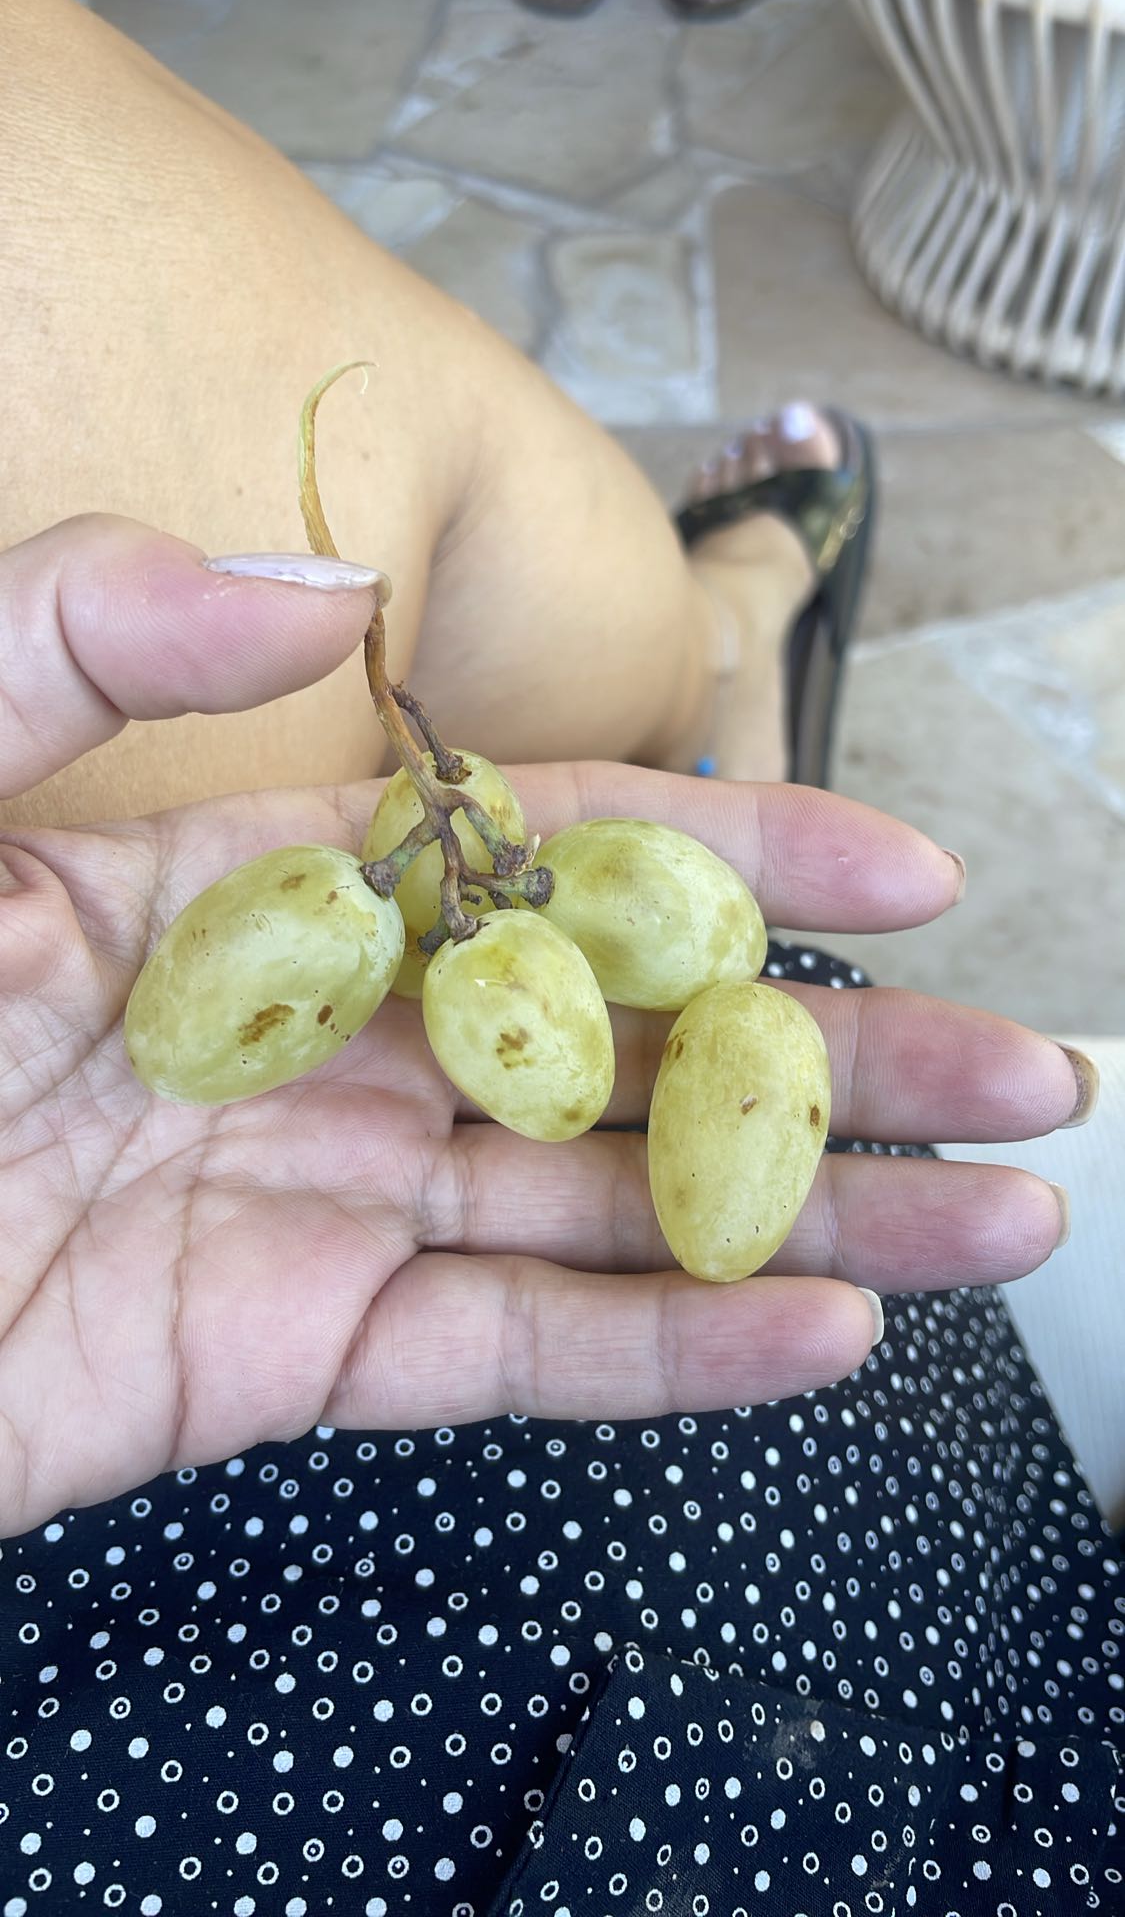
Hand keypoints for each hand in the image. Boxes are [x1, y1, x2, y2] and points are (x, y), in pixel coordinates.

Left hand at [0, 518, 1082, 1537]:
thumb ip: (82, 637)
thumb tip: (312, 582)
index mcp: (262, 880)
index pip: (544, 849)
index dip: (731, 847)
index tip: (899, 860)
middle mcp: (320, 1035)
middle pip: (625, 1036)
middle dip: (837, 1054)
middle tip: (1025, 1069)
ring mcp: (313, 1203)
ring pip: (602, 1206)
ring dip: (810, 1216)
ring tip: (1002, 1219)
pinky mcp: (280, 1359)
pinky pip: (505, 1355)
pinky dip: (664, 1355)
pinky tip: (823, 1331)